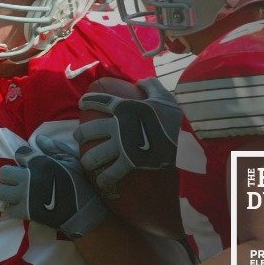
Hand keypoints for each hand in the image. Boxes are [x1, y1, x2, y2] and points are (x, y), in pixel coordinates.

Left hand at [0, 135, 106, 238]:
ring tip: (17, 193)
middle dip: (9, 175)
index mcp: (40, 163)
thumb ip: (54, 148)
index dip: (23, 158)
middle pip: (4, 173)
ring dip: (8, 191)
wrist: (84, 211)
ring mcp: (25, 196)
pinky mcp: (26, 213)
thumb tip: (38, 138)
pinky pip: (9, 209)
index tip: (27, 163)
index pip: (20, 153)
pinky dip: (13, 207)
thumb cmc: (80, 183)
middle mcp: (29, 178)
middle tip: (18, 179)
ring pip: (2, 192)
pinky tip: (21, 205)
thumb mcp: (72, 160)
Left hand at [74, 77, 181, 193]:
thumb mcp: (164, 96)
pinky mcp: (128, 163)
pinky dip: (104, 180)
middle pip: (89, 130)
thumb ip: (151, 86)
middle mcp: (117, 126)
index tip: (82, 104)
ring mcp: (121, 146)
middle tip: (80, 137)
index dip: (87, 102)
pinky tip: (102, 183)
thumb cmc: (172, 118)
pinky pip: (110, 174)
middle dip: (81, 134)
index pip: (99, 101)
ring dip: (88, 160)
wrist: (184, 141)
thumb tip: (140, 82)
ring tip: (88, 162)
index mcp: (124, 108)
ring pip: (94, 155)